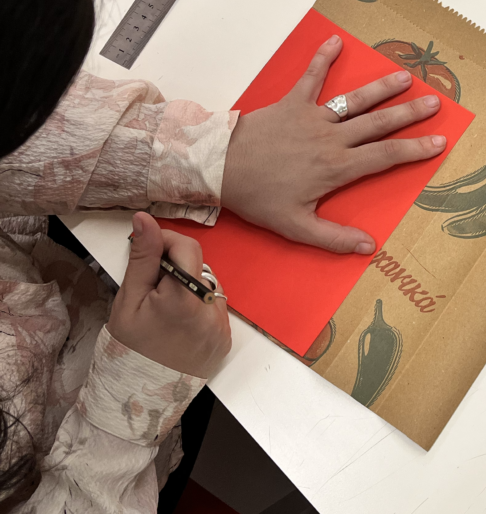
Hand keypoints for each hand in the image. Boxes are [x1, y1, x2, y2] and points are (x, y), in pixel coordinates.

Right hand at [108, 212, 230, 377]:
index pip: (187, 247)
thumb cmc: (129, 348)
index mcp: (185, 299)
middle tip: (152, 286)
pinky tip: (179, 322)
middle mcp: (211, 311)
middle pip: (199, 266)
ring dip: (189, 287)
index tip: (149, 249)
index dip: (166, 242)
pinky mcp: (225, 338)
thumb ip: (143, 258)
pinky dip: (198, 307)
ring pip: (208, 287)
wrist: (140, 395)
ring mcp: (222, 326)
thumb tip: (146, 221)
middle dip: (176, 267)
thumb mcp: (129, 299)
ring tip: (165, 308)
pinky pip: (214, 309)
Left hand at [221, 34, 446, 254]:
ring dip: (381, 88)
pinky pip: (311, 77)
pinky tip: (336, 41)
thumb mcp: (297, 226)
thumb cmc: (259, 198)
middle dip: (410, 113)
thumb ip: (334, 238)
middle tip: (435, 103)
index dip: (414, 150)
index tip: (439, 142)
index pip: (385, 157)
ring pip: (355, 100)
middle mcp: (331, 138)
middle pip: (379, 123)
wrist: (220, 168)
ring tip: (405, 77)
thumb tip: (368, 247)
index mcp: (337, 167)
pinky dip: (323, 59)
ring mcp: (312, 117)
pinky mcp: (292, 102)